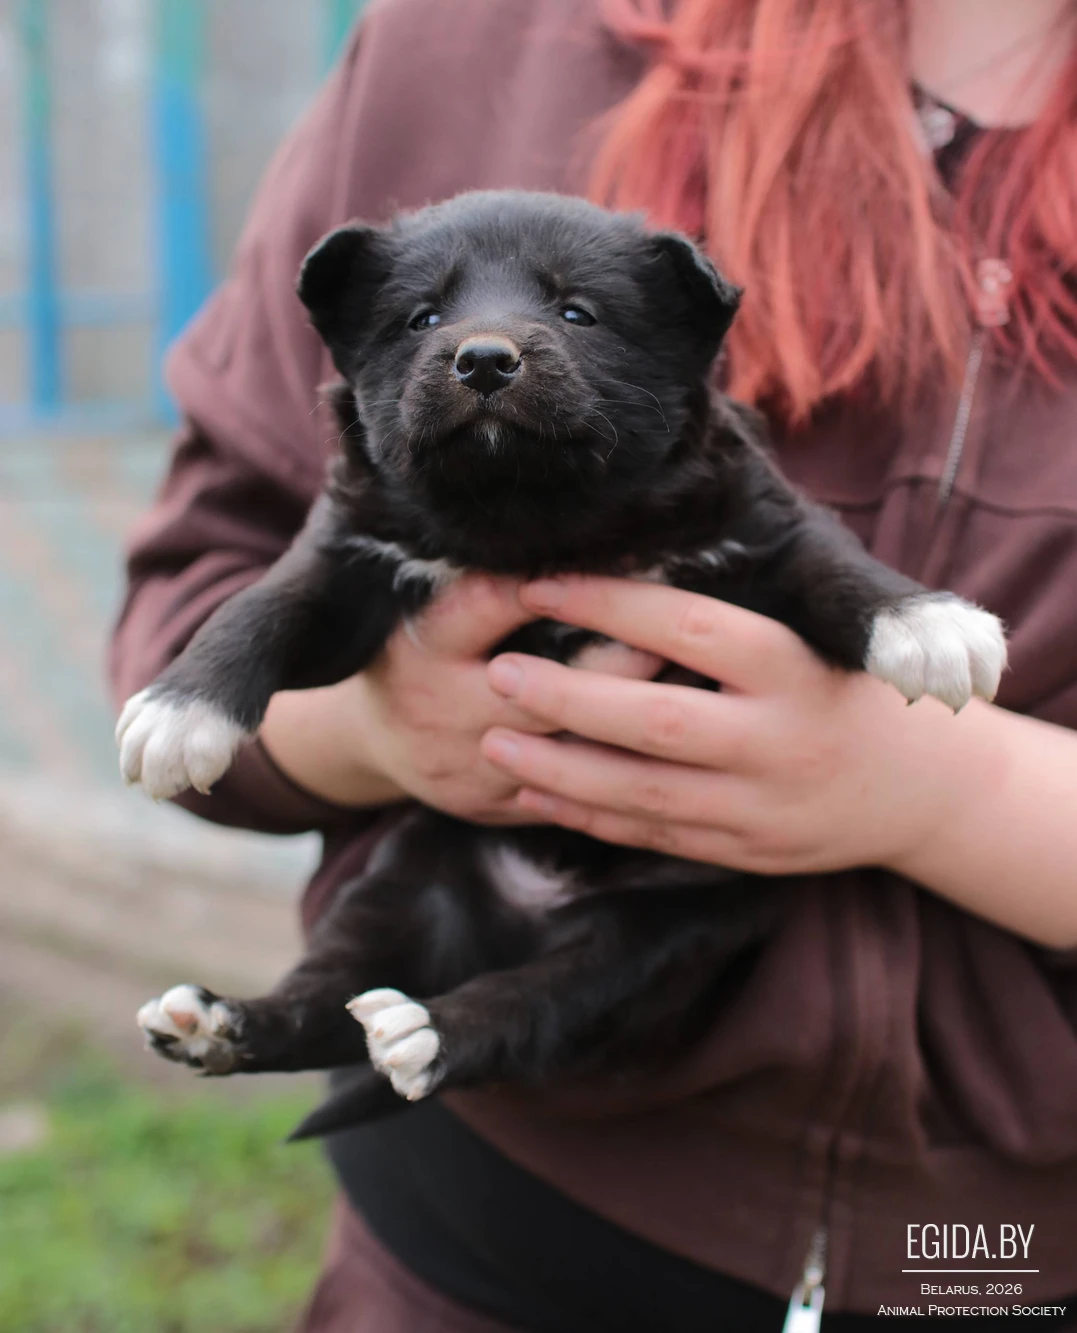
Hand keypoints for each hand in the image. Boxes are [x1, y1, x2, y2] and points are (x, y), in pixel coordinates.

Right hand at [261, 575, 656, 820]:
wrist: (373, 743)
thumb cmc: (418, 654)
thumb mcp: (430, 610)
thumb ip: (489, 589)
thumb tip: (584, 547)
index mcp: (425, 648)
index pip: (487, 606)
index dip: (555, 585)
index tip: (626, 561)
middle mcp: (444, 712)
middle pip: (544, 691)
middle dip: (618, 665)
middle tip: (683, 640)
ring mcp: (470, 769)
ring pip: (567, 753)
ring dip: (630, 726)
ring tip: (692, 696)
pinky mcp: (495, 807)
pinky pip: (568, 796)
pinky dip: (618, 771)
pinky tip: (667, 750)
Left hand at [479, 577, 1004, 873]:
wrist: (928, 789)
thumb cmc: (854, 688)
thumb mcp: (816, 637)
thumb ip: (732, 616)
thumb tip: (630, 557)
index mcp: (794, 669)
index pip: (688, 627)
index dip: (609, 603)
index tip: (540, 581)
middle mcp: (779, 740)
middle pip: (656, 723)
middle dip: (568, 700)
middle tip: (498, 676)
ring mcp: (763, 807)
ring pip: (645, 792)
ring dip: (561, 771)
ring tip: (494, 742)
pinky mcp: (748, 853)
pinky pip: (656, 835)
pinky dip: (591, 817)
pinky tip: (538, 794)